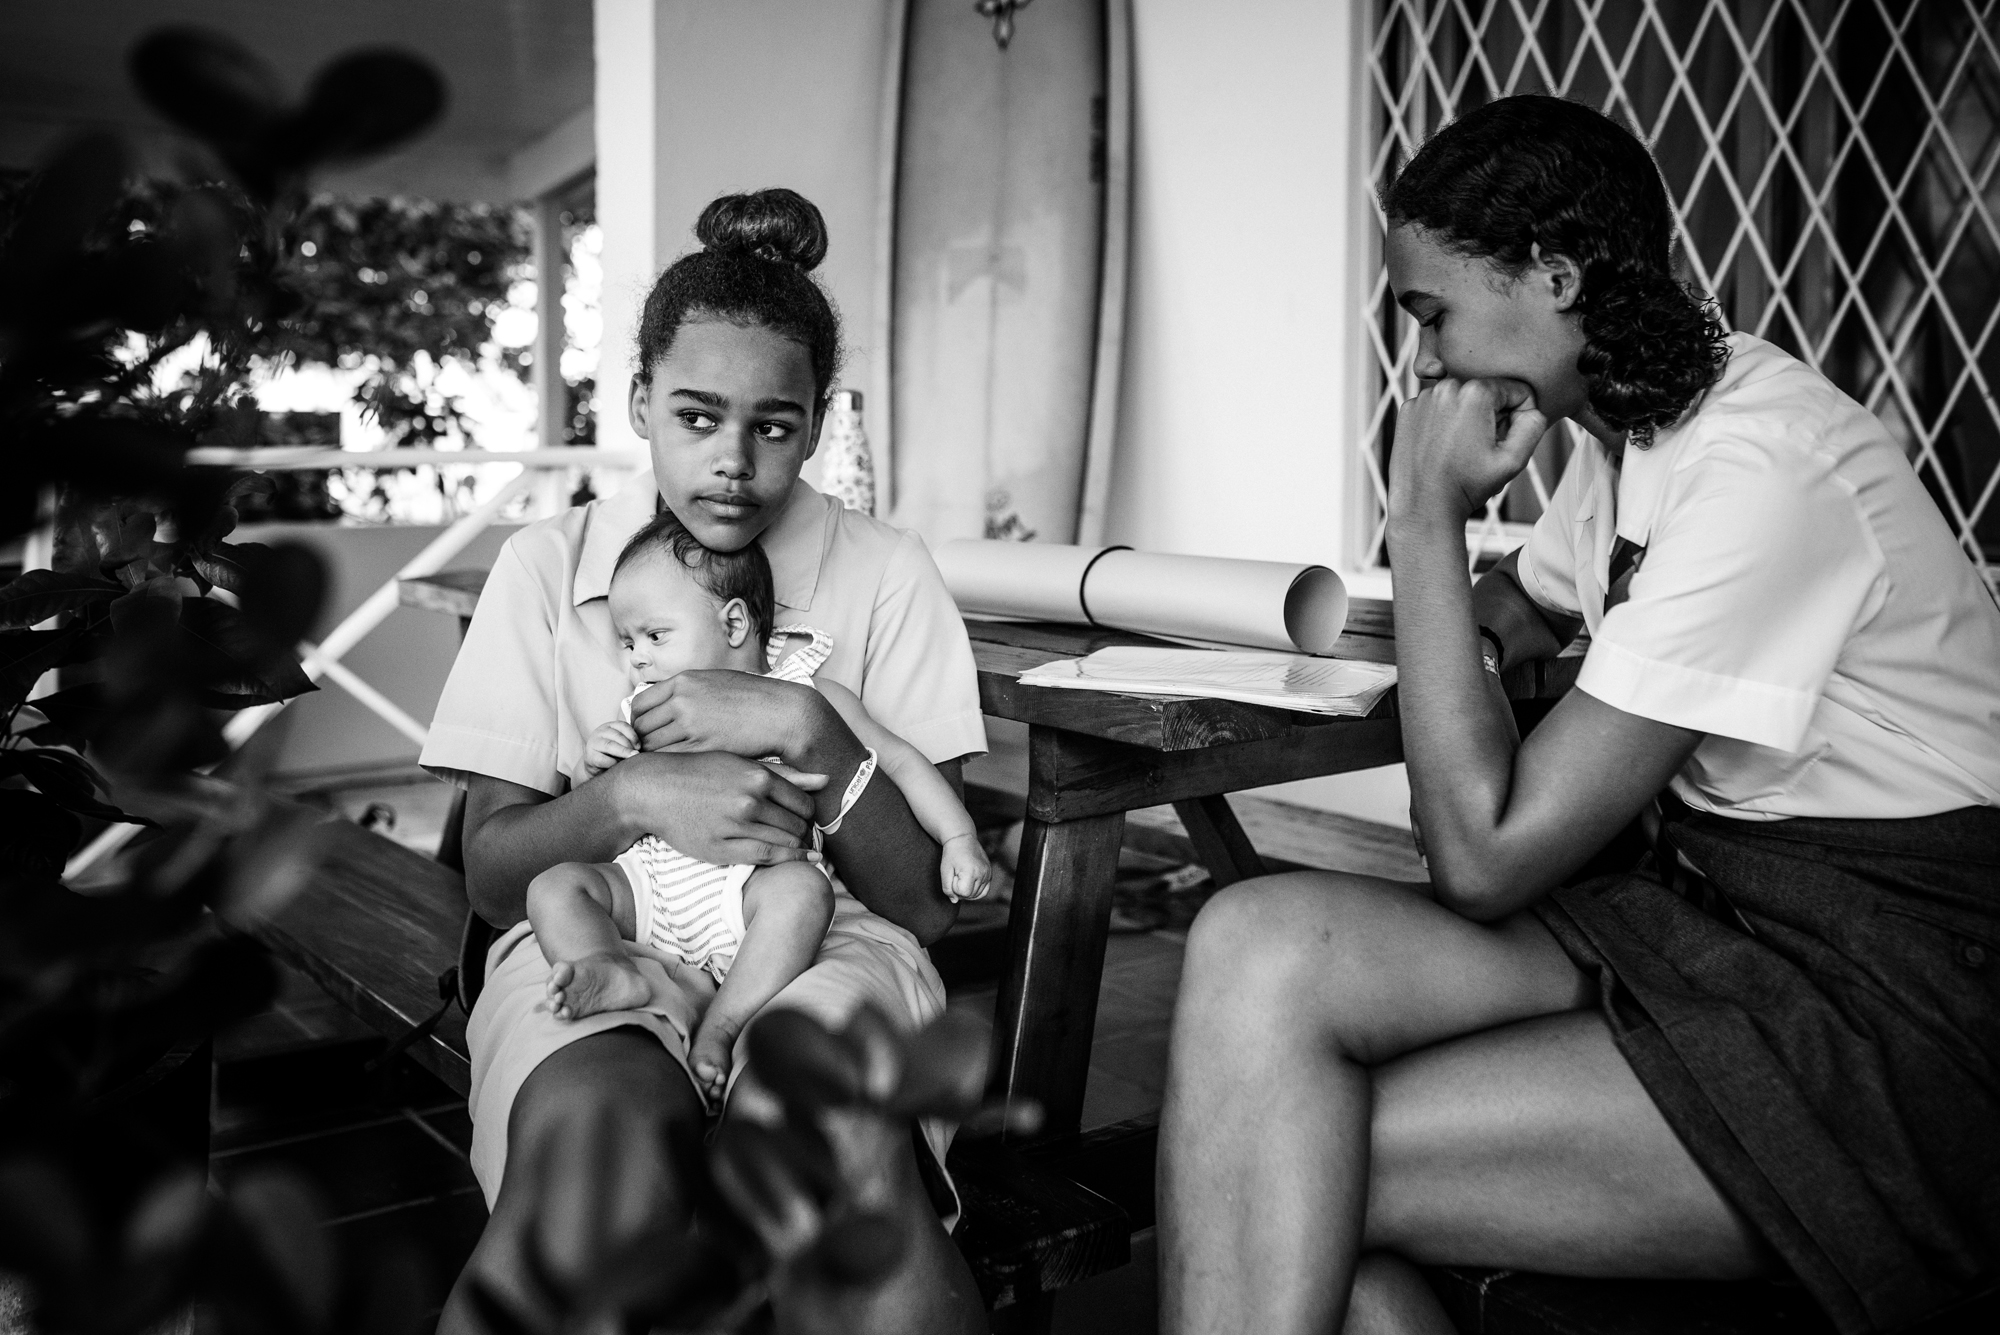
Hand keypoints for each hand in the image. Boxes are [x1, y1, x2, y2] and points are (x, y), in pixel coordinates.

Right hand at [582, 721, 638, 777]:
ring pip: (610, 745)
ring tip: (631, 758)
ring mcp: (593, 743)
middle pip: (617, 736)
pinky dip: (613, 762)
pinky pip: (603, 759)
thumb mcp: (621, 744)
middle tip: (636, 754)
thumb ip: (630, 742)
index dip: (633, 736)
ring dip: (623, 752)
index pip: (623, 726)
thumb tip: (641, 748)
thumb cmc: (613, 754)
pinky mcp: (590, 757)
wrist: (595, 767)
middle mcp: (600, 732)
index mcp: (610, 726)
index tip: (639, 746)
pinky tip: (618, 765)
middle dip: (628, 745)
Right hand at [609, 750, 827, 867]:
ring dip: (798, 846)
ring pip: (786, 842)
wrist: (655, 790)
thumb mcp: (740, 764)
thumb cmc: (699, 772)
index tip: (805, 817)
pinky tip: (801, 859)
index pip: (804, 802)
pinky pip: (767, 857)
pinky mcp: (722, 848)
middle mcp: (750, 801)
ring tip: (801, 846)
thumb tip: (826, 779)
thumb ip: (784, 774)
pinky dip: (788, 859)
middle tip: (804, 833)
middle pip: (798, 824)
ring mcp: (736, 826)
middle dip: (805, 830)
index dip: (809, 813)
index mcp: (757, 777)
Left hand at [628, 669, 825, 764]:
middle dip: (642, 742)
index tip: (644, 734)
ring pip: (651, 746)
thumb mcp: (716, 682)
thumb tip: (667, 704)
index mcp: (684, 681)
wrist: (783, 713)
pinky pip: (669, 759)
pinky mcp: (703, 746)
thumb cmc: (754, 699)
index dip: (637, 723)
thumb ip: (688, 691)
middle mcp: (682, 700)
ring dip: (654, 757)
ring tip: (664, 765)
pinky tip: (678, 770)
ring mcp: (691, 723)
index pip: (639, 704)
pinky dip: (668, 767)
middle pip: (641, 727)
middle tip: (651, 755)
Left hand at [939, 833, 990, 902]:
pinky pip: (985, 890)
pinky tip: (969, 885)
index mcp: (971, 871)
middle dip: (960, 890)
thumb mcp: (945, 871)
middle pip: (970, 895)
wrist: (962, 839)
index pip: (963, 893)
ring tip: (962, 877)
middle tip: (956, 876)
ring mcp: (988, 873)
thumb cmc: (951, 854)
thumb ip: (947, 888)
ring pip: (977, 895)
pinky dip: (976, 891)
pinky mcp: (989, 873)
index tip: (952, 875)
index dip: (954, 887)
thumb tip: (954, 901)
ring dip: (968, 890)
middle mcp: (982, 873)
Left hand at [1389, 377, 1547, 524]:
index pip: (1517, 391)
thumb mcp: (1514, 460)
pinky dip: (1443, 423)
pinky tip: (1441, 448)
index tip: (1503, 441)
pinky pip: (1438, 408)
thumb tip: (1530, 407)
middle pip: (1487, 394)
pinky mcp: (1408, 410)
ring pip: (1462, 400)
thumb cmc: (1467, 486)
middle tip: (1480, 450)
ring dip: (1467, 420)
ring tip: (1461, 451)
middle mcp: (1446, 386)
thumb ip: (1533, 425)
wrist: (1424, 506)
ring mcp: (1423, 398)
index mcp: (1475, 392)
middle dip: (1491, 418)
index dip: (1518, 418)